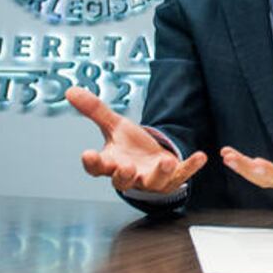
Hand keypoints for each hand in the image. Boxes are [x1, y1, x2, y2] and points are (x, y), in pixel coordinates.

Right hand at [66, 86, 206, 192]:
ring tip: (166, 161)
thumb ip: (95, 110)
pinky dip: (191, 167)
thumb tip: (71, 91)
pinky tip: (201, 156)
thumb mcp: (114, 126)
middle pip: (123, 181)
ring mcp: (151, 180)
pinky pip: (182, 174)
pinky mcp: (172, 178)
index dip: (92, 162)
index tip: (87, 154)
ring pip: (154, 181)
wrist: (151, 160)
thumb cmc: (129, 146)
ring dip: (160, 172)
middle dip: (125, 175)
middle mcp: (129, 176)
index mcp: (111, 164)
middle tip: (127, 166)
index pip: (97, 167)